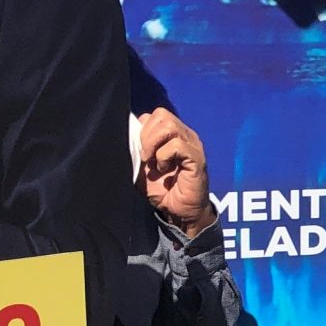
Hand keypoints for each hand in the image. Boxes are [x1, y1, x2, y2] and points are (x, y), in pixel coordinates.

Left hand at [138, 108, 213, 234]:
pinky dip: (164, 157)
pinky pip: (177, 145)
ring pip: (169, 126)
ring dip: (154, 144)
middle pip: (161, 115)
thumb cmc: (162, 189)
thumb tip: (128, 132)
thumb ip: (138, 148)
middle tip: (145, 156)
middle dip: (146, 135)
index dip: (143, 129)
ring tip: (153, 162)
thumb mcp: (143, 166)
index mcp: (174, 134)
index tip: (139, 150)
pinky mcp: (197, 158)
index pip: (156, 115)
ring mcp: (193, 145)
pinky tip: (164, 169)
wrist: (179, 210)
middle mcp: (185, 135)